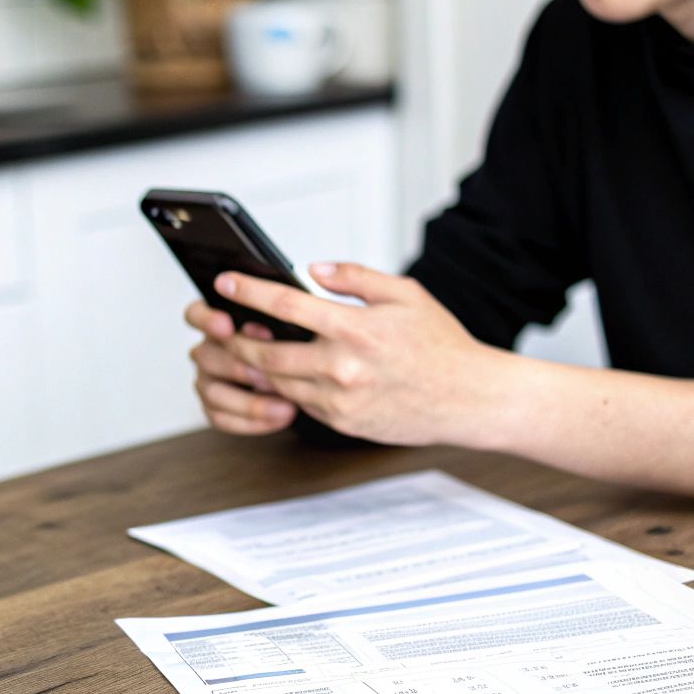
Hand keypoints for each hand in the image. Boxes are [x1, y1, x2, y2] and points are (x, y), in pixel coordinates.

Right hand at [184, 302, 297, 435]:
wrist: (308, 376)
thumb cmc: (295, 344)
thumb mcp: (289, 328)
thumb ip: (272, 323)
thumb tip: (262, 329)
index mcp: (219, 322)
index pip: (196, 314)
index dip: (207, 321)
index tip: (227, 327)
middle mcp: (208, 350)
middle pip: (206, 357)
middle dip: (239, 368)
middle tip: (271, 376)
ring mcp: (208, 380)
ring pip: (212, 393)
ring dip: (250, 402)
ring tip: (287, 405)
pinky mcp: (214, 407)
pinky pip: (221, 418)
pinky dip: (251, 421)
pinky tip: (280, 418)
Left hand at [207, 263, 508, 446]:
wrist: (469, 399)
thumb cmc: (441, 345)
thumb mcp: (405, 294)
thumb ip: (355, 277)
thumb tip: (313, 270)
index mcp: (355, 329)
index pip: (285, 306)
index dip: (247, 292)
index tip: (224, 283)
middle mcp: (342, 368)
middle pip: (266, 353)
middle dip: (237, 339)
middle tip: (224, 326)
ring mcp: (340, 401)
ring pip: (278, 382)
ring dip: (257, 366)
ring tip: (248, 347)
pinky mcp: (342, 423)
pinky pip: (301, 403)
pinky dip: (287, 387)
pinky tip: (286, 372)